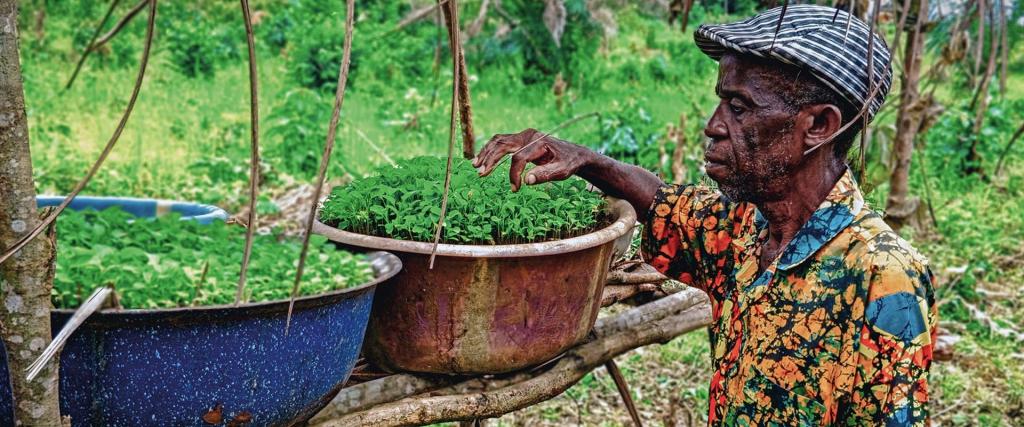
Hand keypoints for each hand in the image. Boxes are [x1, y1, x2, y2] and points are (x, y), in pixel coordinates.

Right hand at [472, 129, 594, 191]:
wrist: (574, 154)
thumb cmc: (569, 163)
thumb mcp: (562, 171)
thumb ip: (545, 175)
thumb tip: (527, 180)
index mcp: (538, 141)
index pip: (518, 158)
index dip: (514, 174)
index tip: (515, 189)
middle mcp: (528, 135)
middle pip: (503, 144)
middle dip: (490, 159)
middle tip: (480, 173)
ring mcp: (523, 136)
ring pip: (499, 141)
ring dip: (486, 153)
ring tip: (475, 166)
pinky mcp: (520, 140)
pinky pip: (502, 143)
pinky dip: (491, 151)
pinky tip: (482, 160)